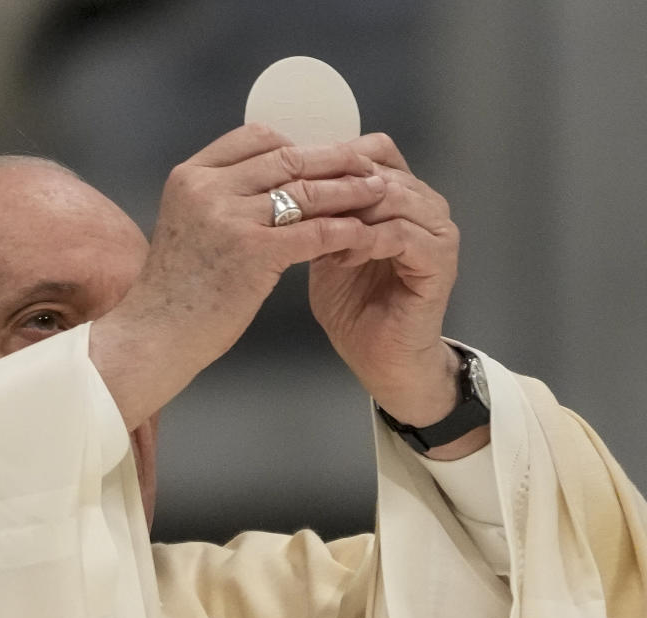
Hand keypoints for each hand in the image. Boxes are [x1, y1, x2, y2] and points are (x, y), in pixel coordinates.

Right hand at [91, 124, 388, 428]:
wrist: (156, 333)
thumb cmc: (176, 289)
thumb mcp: (188, 224)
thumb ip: (221, 198)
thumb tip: (272, 186)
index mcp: (191, 175)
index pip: (256, 137)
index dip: (297, 144)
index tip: (323, 157)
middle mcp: (209, 187)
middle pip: (287, 157)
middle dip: (334, 159)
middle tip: (366, 165)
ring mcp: (230, 217)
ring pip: (306, 190)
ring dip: (349, 190)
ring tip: (379, 192)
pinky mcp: (254, 252)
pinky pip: (314, 230)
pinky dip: (344, 229)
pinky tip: (365, 234)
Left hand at [308, 133, 461, 427]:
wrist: (379, 358)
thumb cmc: (353, 305)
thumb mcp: (325, 248)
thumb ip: (319, 213)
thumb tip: (285, 179)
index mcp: (400, 195)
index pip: (374, 152)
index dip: (333, 158)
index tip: (292, 176)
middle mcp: (424, 204)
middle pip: (381, 170)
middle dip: (336, 184)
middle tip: (298, 203)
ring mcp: (436, 230)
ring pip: (392, 197)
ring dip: (350, 212)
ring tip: (317, 232)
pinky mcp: (439, 261)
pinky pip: (402, 234)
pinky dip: (368, 240)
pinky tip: (342, 256)